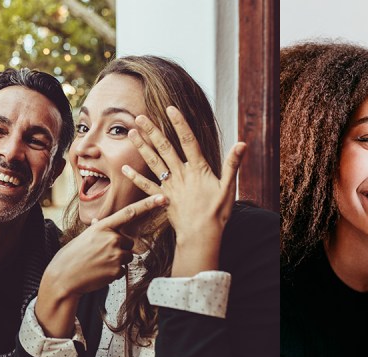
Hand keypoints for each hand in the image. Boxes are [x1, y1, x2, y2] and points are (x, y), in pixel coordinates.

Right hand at [35, 194, 166, 336]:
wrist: (62, 278)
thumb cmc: (72, 256)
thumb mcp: (85, 236)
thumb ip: (100, 231)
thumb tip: (103, 225)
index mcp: (103, 227)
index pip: (129, 213)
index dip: (148, 204)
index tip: (163, 197)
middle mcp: (111, 238)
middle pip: (130, 242)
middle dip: (120, 248)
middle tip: (100, 254)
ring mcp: (115, 254)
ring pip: (128, 256)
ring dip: (117, 261)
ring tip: (98, 263)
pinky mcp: (117, 270)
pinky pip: (123, 270)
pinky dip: (113, 273)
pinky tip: (99, 273)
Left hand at [122, 106, 246, 276]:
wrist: (201, 235)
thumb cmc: (217, 213)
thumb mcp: (228, 187)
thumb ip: (233, 164)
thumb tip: (242, 144)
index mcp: (198, 169)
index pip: (188, 141)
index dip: (180, 124)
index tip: (171, 109)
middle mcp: (181, 174)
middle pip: (165, 148)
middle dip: (152, 131)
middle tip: (140, 117)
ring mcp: (170, 186)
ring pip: (153, 162)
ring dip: (142, 147)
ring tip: (131, 133)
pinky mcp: (162, 198)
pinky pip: (146, 186)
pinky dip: (135, 177)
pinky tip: (125, 167)